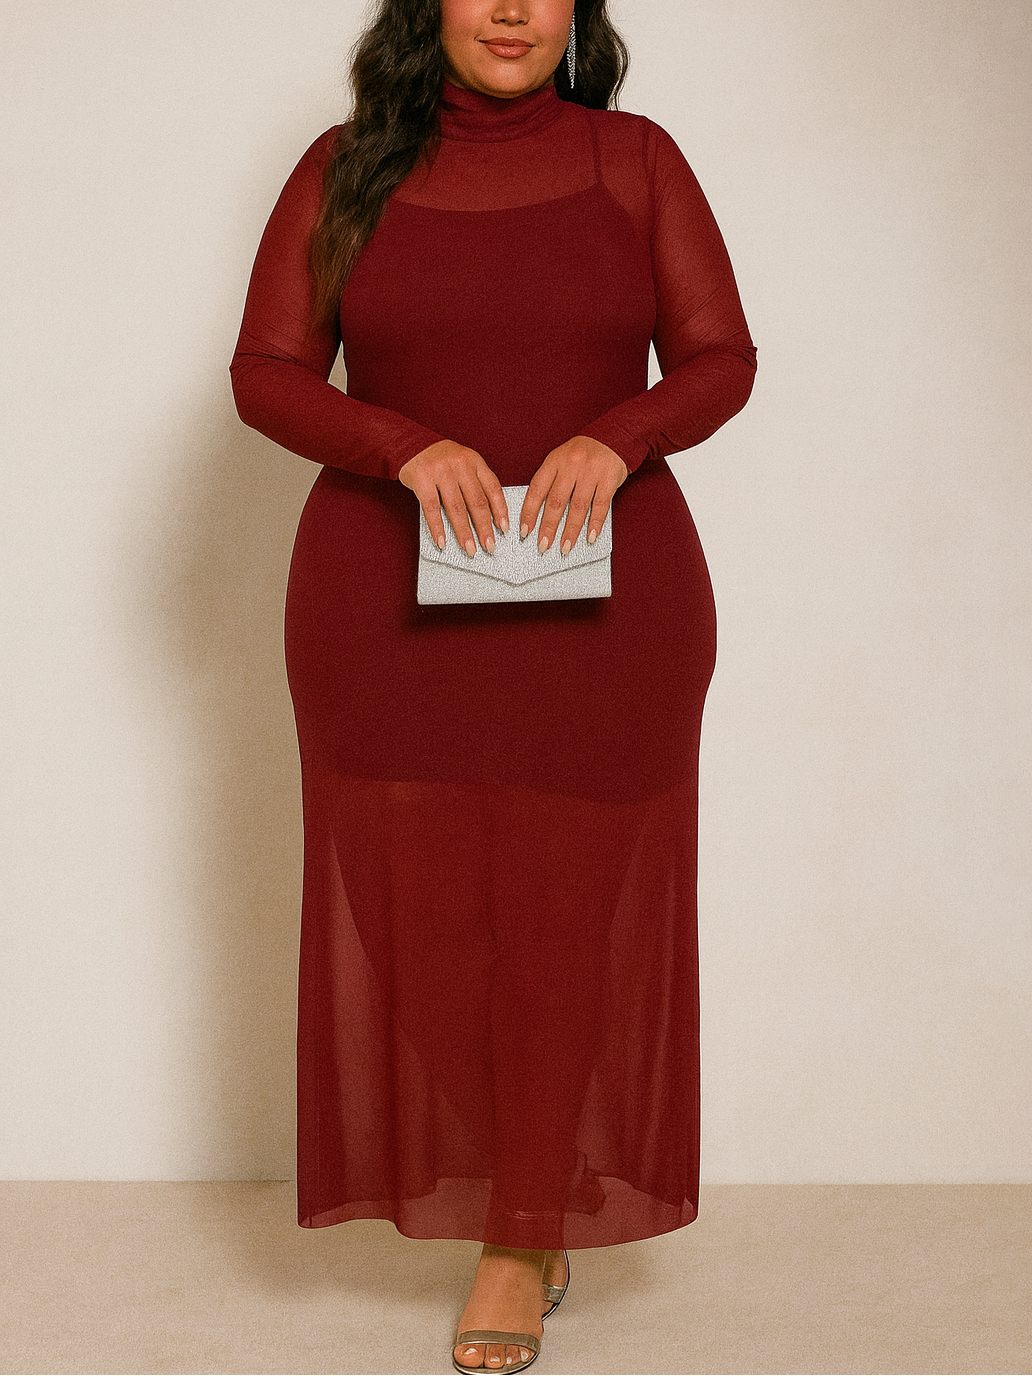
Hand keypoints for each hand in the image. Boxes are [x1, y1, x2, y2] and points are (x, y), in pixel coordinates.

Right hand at [398, 440, 508, 557]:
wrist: (409, 443)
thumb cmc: (439, 459)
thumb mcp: (462, 463)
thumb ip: (474, 483)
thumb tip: (487, 518)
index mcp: (474, 461)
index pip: (492, 488)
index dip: (500, 510)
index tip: (504, 528)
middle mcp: (460, 465)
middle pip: (476, 501)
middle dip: (484, 528)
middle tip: (489, 546)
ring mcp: (440, 471)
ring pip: (456, 508)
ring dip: (464, 532)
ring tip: (469, 549)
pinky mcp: (422, 479)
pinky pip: (432, 508)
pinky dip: (437, 528)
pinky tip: (442, 542)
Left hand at [520, 436, 627, 554]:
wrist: (612, 438)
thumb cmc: (582, 454)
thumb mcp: (561, 460)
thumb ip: (550, 482)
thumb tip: (537, 516)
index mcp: (554, 461)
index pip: (537, 490)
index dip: (529, 512)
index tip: (525, 532)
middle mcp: (571, 464)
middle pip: (556, 501)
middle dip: (548, 527)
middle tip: (543, 545)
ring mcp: (591, 471)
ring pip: (578, 506)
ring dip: (571, 530)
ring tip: (565, 547)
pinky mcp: (609, 478)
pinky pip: (600, 505)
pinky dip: (595, 523)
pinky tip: (590, 537)